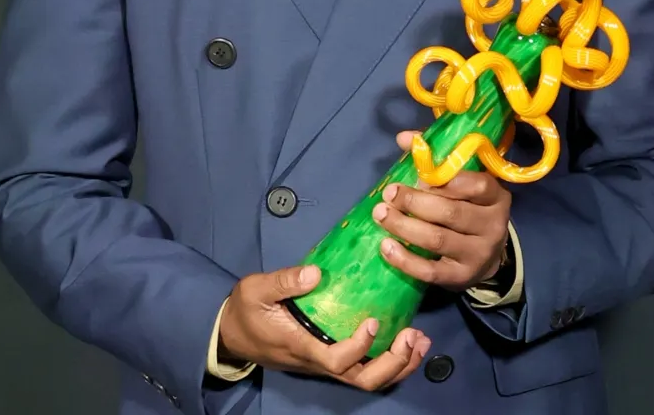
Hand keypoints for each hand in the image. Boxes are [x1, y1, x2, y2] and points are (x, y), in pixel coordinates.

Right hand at [216, 264, 430, 390]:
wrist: (233, 334)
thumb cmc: (245, 311)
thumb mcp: (255, 289)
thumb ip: (283, 281)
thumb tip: (315, 273)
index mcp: (301, 346)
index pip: (335, 361)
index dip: (358, 348)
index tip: (373, 322)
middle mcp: (318, 361)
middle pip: (362, 379)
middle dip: (393, 364)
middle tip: (414, 336)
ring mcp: (326, 362)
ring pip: (367, 378)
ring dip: (399, 364)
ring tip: (421, 340)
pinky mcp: (331, 356)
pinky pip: (365, 368)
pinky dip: (392, 359)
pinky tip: (408, 339)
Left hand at [376, 130, 513, 289]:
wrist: (485, 257)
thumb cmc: (469, 208)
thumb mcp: (462, 183)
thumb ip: (436, 159)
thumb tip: (403, 137)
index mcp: (496, 197)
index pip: (476, 184)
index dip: (444, 179)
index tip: (417, 176)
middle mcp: (492, 226)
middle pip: (451, 212)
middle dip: (414, 202)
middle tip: (388, 194)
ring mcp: (478, 254)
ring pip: (438, 239)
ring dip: (404, 226)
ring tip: (380, 214)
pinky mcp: (461, 277)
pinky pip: (430, 271)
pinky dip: (405, 259)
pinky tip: (385, 246)